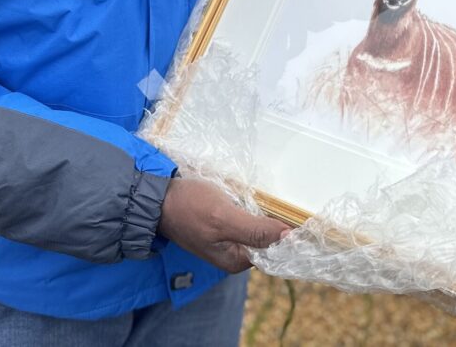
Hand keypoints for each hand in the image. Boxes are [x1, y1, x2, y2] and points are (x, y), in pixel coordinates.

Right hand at [157, 177, 290, 273]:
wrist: (157, 198)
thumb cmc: (188, 207)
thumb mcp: (223, 218)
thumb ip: (254, 230)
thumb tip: (288, 237)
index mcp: (236, 260)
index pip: (274, 250)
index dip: (286, 232)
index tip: (298, 213)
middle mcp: (234, 254)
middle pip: (267, 238)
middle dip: (275, 220)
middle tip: (284, 199)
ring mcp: (227, 239)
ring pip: (257, 226)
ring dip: (263, 211)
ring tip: (272, 195)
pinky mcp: (222, 225)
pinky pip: (245, 217)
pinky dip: (251, 206)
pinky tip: (253, 195)